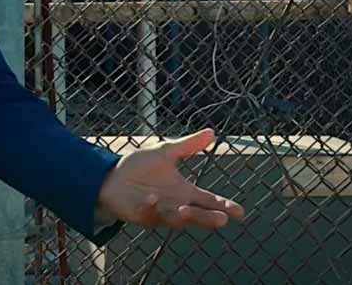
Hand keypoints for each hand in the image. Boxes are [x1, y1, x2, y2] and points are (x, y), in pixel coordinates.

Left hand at [96, 128, 244, 230]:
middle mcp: (176, 205)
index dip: (224, 206)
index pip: (209, 200)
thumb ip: (188, 146)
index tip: (239, 211)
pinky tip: (152, 199)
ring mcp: (160, 212)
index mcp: (185, 192)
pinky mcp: (141, 215)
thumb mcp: (165, 153)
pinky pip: (149, 214)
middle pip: (198, 216)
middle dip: (208, 218)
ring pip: (176, 220)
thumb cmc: (139, 167)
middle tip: (222, 219)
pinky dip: (151, 208)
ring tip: (186, 209)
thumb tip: (211, 132)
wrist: (111, 175)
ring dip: (182, 216)